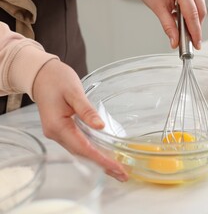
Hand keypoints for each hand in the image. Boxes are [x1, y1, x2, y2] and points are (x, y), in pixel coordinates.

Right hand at [33, 59, 127, 181]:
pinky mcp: (62, 130)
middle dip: (103, 166)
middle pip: (82, 155)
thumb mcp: (74, 91)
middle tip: (122, 175)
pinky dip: (92, 153)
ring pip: (80, 152)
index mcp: (58, 126)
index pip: (83, 148)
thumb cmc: (56, 80)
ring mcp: (58, 133)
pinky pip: (79, 145)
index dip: (101, 159)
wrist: (41, 75)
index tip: (117, 167)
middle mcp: (56, 134)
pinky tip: (103, 156)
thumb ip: (86, 110)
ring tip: (117, 170)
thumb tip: (100, 126)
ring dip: (98, 162)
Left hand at [130, 0, 206, 49]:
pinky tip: (181, 14)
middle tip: (189, 39)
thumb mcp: (158, 8)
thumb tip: (175, 41)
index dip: (195, 32)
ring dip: (193, 18)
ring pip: (200, 6)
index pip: (192, 15)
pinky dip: (191, 9)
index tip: (196, 43)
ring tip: (181, 24)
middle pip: (200, 11)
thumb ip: (168, 26)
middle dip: (195, 26)